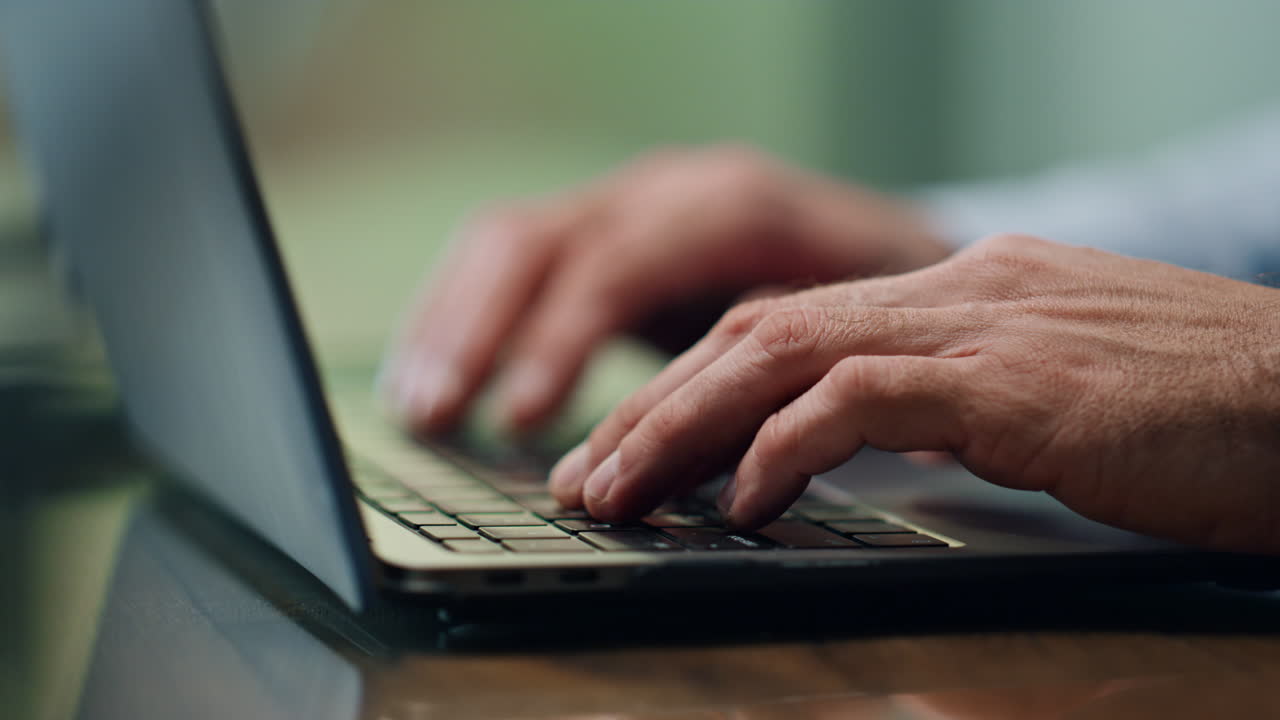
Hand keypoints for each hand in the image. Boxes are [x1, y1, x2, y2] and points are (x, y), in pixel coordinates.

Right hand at [384, 146, 949, 433]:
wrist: (887, 239)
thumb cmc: (882, 295)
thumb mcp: (859, 327)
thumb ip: (790, 374)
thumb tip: (742, 457)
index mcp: (729, 206)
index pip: (619, 265)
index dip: (563, 340)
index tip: (526, 418)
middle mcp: (662, 192)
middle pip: (537, 241)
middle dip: (477, 331)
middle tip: (437, 417)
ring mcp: (624, 204)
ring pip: (506, 244)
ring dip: (450, 326)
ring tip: (417, 410)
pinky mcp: (601, 233)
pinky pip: (508, 260)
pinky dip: (461, 317)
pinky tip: (435, 377)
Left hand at [549, 234, 1279, 553]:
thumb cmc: (1196, 417)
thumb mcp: (1051, 394)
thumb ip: (955, 400)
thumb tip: (858, 443)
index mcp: (956, 291)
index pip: (784, 323)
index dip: (691, 386)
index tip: (629, 448)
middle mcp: (953, 291)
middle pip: (755, 331)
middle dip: (656, 408)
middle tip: (586, 474)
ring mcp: (981, 325)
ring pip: (782, 354)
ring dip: (685, 426)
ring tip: (621, 490)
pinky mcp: (1013, 380)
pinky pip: (862, 398)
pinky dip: (785, 446)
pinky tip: (741, 499)